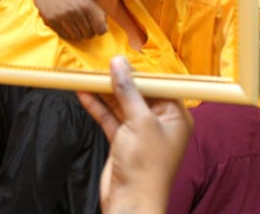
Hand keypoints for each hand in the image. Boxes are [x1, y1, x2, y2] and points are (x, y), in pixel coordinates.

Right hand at [21, 0, 105, 39]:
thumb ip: (96, 9)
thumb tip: (104, 28)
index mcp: (87, 4)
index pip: (101, 29)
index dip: (99, 29)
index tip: (96, 26)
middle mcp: (76, 11)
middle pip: (89, 34)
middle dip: (88, 31)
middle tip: (83, 24)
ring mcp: (63, 16)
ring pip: (76, 37)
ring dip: (77, 32)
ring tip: (74, 23)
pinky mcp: (51, 20)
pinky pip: (64, 35)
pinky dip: (66, 32)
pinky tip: (65, 23)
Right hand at [77, 57, 192, 213]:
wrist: (131, 203)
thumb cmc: (146, 167)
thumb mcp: (139, 121)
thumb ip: (128, 90)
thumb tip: (119, 64)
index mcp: (176, 116)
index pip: (159, 85)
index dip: (140, 72)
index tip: (122, 59)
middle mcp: (160, 122)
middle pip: (137, 92)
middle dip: (119, 80)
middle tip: (101, 65)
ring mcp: (140, 132)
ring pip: (120, 104)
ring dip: (104, 91)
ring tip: (88, 75)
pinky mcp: (122, 141)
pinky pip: (109, 117)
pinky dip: (97, 106)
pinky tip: (83, 93)